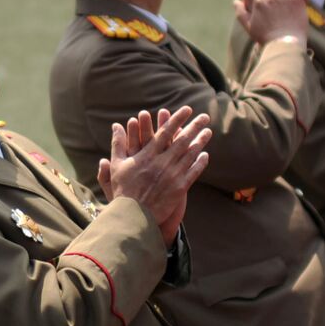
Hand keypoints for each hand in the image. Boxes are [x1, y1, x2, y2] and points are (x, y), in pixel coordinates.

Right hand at [97, 106, 211, 244]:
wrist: (133, 215)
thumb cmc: (123, 189)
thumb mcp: (117, 165)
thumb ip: (118, 143)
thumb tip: (116, 125)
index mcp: (148, 155)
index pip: (165, 132)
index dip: (177, 120)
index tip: (187, 110)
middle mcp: (162, 162)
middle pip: (182, 140)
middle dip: (194, 126)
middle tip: (205, 116)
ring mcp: (173, 175)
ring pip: (190, 154)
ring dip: (200, 142)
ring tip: (208, 131)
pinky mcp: (179, 188)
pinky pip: (193, 173)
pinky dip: (200, 163)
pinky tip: (205, 155)